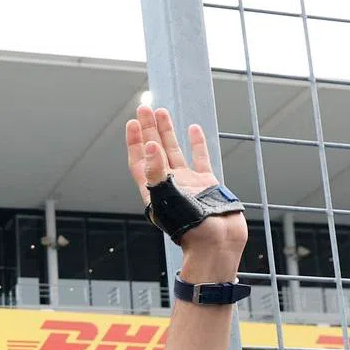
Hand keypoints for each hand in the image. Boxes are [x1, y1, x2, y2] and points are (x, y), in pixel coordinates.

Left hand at [126, 105, 246, 280]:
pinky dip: (196, 143)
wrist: (217, 242)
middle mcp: (168, 185)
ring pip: (174, 151)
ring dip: (167, 132)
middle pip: (154, 151)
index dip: (135, 142)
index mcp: (153, 190)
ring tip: (162, 110)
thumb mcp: (166, 198)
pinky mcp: (207, 184)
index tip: (133, 122)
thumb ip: (156, 172)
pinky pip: (199, 158)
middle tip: (144, 107)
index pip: (139, 161)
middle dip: (148, 130)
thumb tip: (149, 145)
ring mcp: (187, 184)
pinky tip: (193, 128)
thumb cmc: (189, 226)